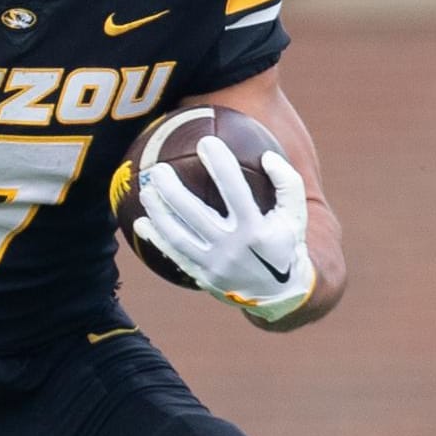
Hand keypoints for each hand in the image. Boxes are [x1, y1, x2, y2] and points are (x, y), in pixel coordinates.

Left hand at [132, 135, 314, 320]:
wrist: (280, 293)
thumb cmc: (284, 243)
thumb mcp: (295, 215)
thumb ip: (287, 183)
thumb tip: (267, 155)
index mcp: (257, 229)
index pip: (236, 192)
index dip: (222, 166)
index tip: (207, 141)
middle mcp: (233, 247)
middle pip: (196, 215)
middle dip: (174, 191)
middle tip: (159, 169)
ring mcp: (215, 264)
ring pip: (178, 236)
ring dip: (159, 213)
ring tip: (146, 190)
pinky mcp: (203, 276)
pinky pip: (174, 255)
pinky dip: (156, 238)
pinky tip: (140, 222)